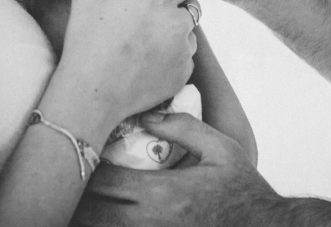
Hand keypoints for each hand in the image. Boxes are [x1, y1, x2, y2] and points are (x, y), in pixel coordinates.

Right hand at [57, 0, 205, 124]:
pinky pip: (186, 60)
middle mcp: (177, 25)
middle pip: (190, 8)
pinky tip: (146, 64)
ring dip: (175, 35)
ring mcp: (183, 53)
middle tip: (145, 20)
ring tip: (142, 44)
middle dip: (174, 9)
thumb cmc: (86, 43)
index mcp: (158, 0)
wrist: (90, 95)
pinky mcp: (183, 76)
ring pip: (189, 35)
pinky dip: (173, 59)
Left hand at [73, 113, 280, 226]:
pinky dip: (106, 223)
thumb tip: (147, 114)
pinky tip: (102, 211)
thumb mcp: (220, 147)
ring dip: (86, 211)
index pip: (103, 182)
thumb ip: (182, 127)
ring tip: (74, 194)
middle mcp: (150, 220)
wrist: (263, 226)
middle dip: (77, 192)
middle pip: (94, 210)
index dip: (84, 166)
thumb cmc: (242, 187)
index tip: (76, 148)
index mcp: (162, 192)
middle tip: (67, 170)